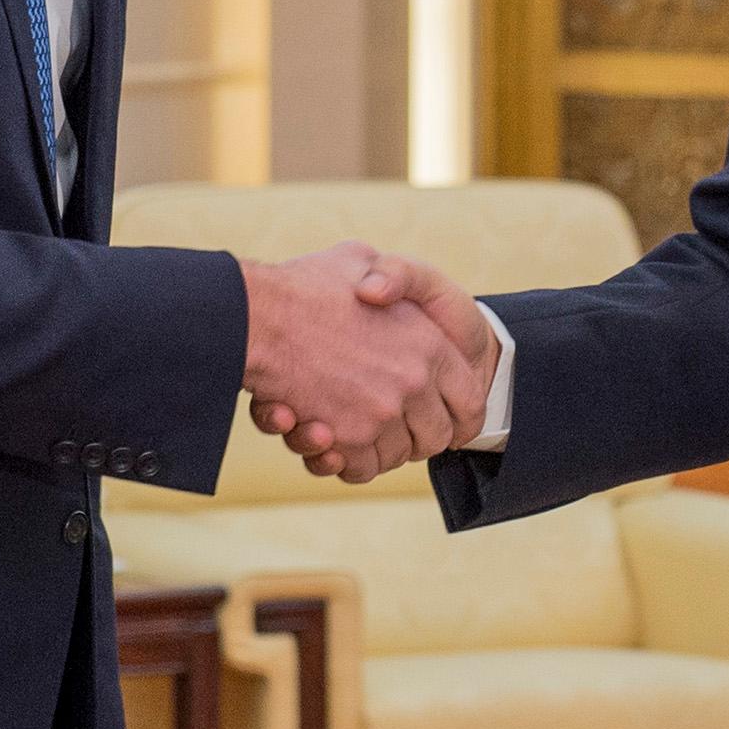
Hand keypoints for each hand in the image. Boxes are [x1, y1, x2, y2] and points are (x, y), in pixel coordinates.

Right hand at [239, 243, 487, 481]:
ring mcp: (381, 413)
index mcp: (429, 343)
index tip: (445, 419)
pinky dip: (347, 463)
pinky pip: (361, 469)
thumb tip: (385, 288)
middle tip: (394, 428)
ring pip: (396, 456)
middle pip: (436, 436)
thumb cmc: (304, 285)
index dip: (460, 415)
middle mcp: (412, 382)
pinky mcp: (346, 439)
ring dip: (377, 449)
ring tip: (353, 429)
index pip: (470, 400)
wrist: (258, 314)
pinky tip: (331, 443)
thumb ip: (387, 276)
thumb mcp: (361, 260)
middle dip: (417, 437)